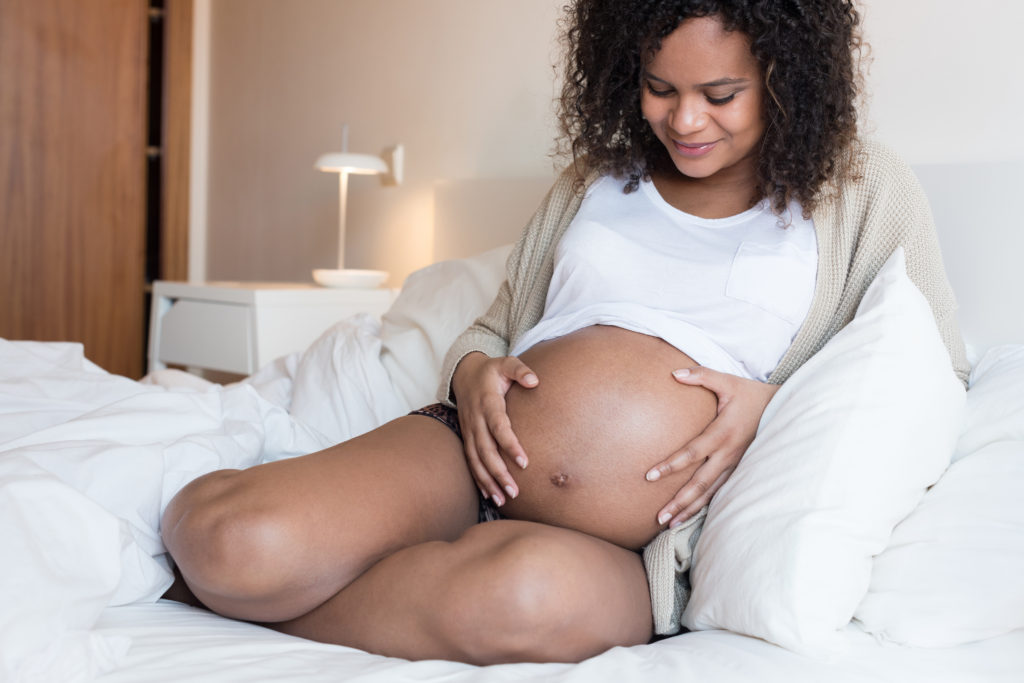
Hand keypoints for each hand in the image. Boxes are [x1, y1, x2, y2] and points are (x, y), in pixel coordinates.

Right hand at [451, 352, 538, 506]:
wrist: (464, 374)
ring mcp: (469, 430)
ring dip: (488, 481)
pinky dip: (478, 479)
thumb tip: (534, 381)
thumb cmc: (491, 371)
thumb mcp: (506, 363)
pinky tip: (489, 495)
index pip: (498, 427)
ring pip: (476, 460)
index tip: (524, 463)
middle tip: (515, 492)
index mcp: (487, 402)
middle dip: (499, 473)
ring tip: (502, 500)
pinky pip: (471, 461)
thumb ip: (520, 370)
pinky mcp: (467, 437)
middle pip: (486, 450)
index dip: (510, 445)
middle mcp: (476, 420)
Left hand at [646, 366, 780, 527]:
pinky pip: (721, 492)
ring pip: (710, 493)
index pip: (691, 453)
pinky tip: (690, 517)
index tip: (649, 476)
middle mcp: (728, 454)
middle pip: (699, 483)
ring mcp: (736, 465)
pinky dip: (705, 506)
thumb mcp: (728, 381)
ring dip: (690, 510)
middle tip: (658, 517)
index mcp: (722, 433)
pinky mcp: (741, 470)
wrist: (785, 409)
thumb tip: (674, 373)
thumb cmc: (752, 394)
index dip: (670, 465)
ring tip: (669, 525)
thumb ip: (701, 376)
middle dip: (678, 502)